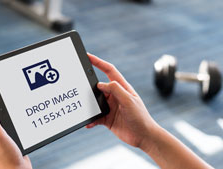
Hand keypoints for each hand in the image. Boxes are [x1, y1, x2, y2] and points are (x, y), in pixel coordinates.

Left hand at [0, 94, 31, 168]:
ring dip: (20, 115)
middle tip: (22, 99)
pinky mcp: (15, 139)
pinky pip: (20, 127)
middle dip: (12, 106)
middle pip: (3, 112)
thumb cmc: (6, 155)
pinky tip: (31, 121)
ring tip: (28, 108)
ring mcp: (6, 135)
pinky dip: (25, 123)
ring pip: (13, 119)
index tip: (8, 90)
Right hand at [86, 54, 211, 168]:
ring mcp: (110, 107)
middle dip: (89, 85)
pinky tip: (88, 123)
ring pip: (95, 102)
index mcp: (122, 88)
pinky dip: (91, 119)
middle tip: (79, 85)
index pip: (109, 70)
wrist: (144, 137)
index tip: (88, 56)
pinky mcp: (107, 118)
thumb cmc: (141, 117)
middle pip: (98, 86)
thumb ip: (116, 90)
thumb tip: (100, 84)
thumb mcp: (129, 101)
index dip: (98, 62)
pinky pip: (95, 117)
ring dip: (88, 105)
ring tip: (83, 107)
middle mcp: (115, 96)